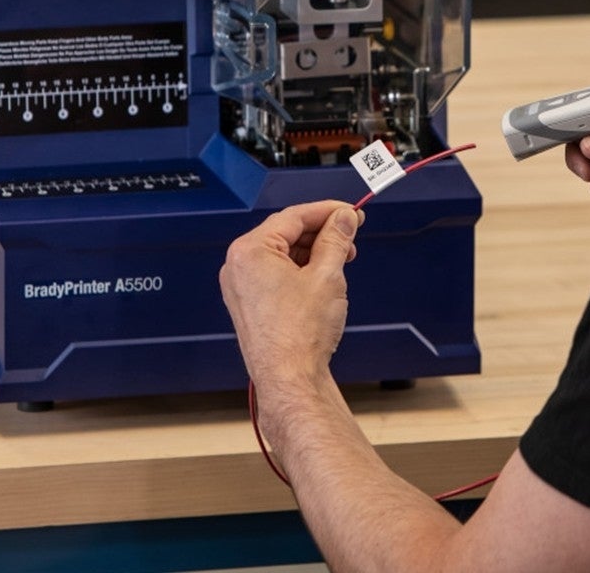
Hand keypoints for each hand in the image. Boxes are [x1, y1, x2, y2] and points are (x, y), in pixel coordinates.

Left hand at [219, 201, 361, 392]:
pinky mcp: (250, 305)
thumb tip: (343, 220)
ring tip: (342, 260)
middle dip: (322, 233)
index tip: (350, 212)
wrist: (289, 379)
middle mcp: (239, 266)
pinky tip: (324, 277)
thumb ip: (336, 239)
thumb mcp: (327, 275)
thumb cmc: (299, 335)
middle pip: (286, 233)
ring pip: (283, 254)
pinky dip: (301, 270)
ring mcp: (242, 287)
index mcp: (250, 251)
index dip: (328, 211)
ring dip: (314, 252)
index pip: (294, 216)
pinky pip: (276, 274)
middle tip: (350, 234)